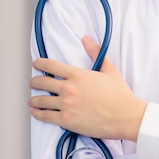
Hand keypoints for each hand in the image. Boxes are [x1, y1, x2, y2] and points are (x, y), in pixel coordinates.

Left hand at [28, 36, 146, 141]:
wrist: (125, 116)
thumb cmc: (120, 95)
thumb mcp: (109, 70)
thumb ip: (96, 53)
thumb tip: (87, 39)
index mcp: (77, 75)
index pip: (50, 65)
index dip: (39, 63)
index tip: (36, 64)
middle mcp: (69, 88)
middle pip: (42, 82)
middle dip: (34, 82)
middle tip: (33, 83)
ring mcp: (66, 105)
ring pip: (41, 100)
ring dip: (34, 100)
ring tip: (32, 100)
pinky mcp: (67, 120)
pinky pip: (46, 116)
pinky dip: (38, 114)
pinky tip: (35, 112)